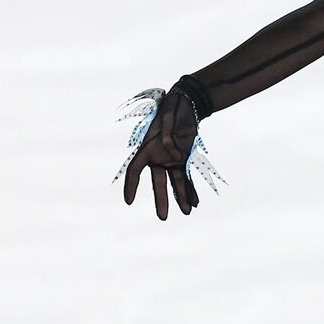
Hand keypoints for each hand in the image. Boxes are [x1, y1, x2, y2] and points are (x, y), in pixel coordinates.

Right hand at [122, 89, 199, 219]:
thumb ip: (168, 130)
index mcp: (148, 148)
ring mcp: (171, 160)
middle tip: (163, 217)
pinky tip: (195, 202)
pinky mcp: (183, 159)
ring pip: (175, 182)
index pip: (135, 169)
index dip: (131, 185)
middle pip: (158, 182)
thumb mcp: (169, 115)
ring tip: (187, 213)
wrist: (187, 105)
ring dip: (181, 197)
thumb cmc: (172, 108)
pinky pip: (186, 176)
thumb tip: (171, 149)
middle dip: (162, 200)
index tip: (129, 201)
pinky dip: (190, 188)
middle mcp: (158, 157)